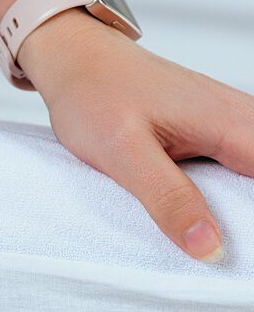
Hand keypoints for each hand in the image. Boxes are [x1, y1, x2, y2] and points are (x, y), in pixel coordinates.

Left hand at [0, 0, 253, 262]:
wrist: (75, 58)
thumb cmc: (95, 95)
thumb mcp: (123, 153)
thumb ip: (167, 198)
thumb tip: (209, 247)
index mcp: (231, 125)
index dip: (252, 221)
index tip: (240, 252)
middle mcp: (241, 119)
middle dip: (246, 217)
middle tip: (225, 253)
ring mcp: (229, 121)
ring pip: (252, 173)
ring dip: (240, 207)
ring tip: (220, 240)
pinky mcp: (213, 129)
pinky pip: (238, 165)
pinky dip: (230, 191)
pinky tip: (209, 215)